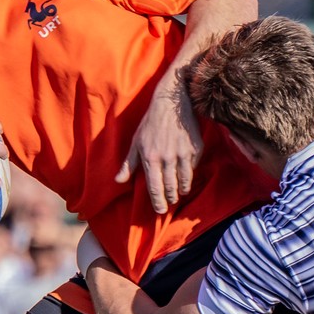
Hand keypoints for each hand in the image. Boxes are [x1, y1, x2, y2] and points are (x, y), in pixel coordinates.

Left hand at [116, 80, 201, 213]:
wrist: (172, 103)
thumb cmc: (151, 123)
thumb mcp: (136, 142)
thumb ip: (128, 164)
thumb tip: (118, 181)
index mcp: (150, 157)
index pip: (154, 187)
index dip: (157, 201)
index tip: (160, 210)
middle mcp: (167, 158)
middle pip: (170, 187)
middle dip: (170, 198)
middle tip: (170, 203)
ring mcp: (183, 154)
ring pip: (184, 180)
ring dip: (181, 190)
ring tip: (179, 194)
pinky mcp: (195, 149)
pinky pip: (192, 167)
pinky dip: (189, 174)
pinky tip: (186, 176)